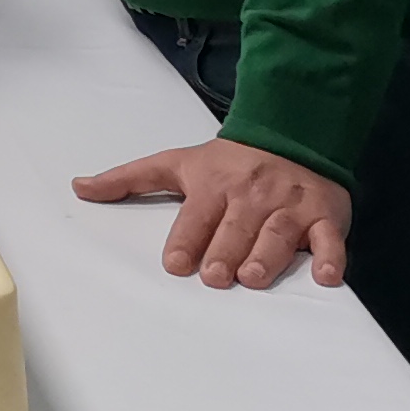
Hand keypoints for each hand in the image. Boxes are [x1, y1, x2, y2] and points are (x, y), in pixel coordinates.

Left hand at [76, 136, 353, 289]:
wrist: (291, 133)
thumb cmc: (228, 162)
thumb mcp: (177, 163)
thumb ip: (129, 178)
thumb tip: (78, 187)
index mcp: (214, 184)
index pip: (197, 215)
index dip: (187, 239)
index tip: (175, 263)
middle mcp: (251, 195)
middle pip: (237, 227)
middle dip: (225, 251)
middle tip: (216, 276)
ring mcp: (290, 205)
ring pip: (279, 232)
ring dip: (267, 255)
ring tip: (253, 278)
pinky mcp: (324, 214)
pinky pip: (331, 238)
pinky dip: (331, 257)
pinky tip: (326, 277)